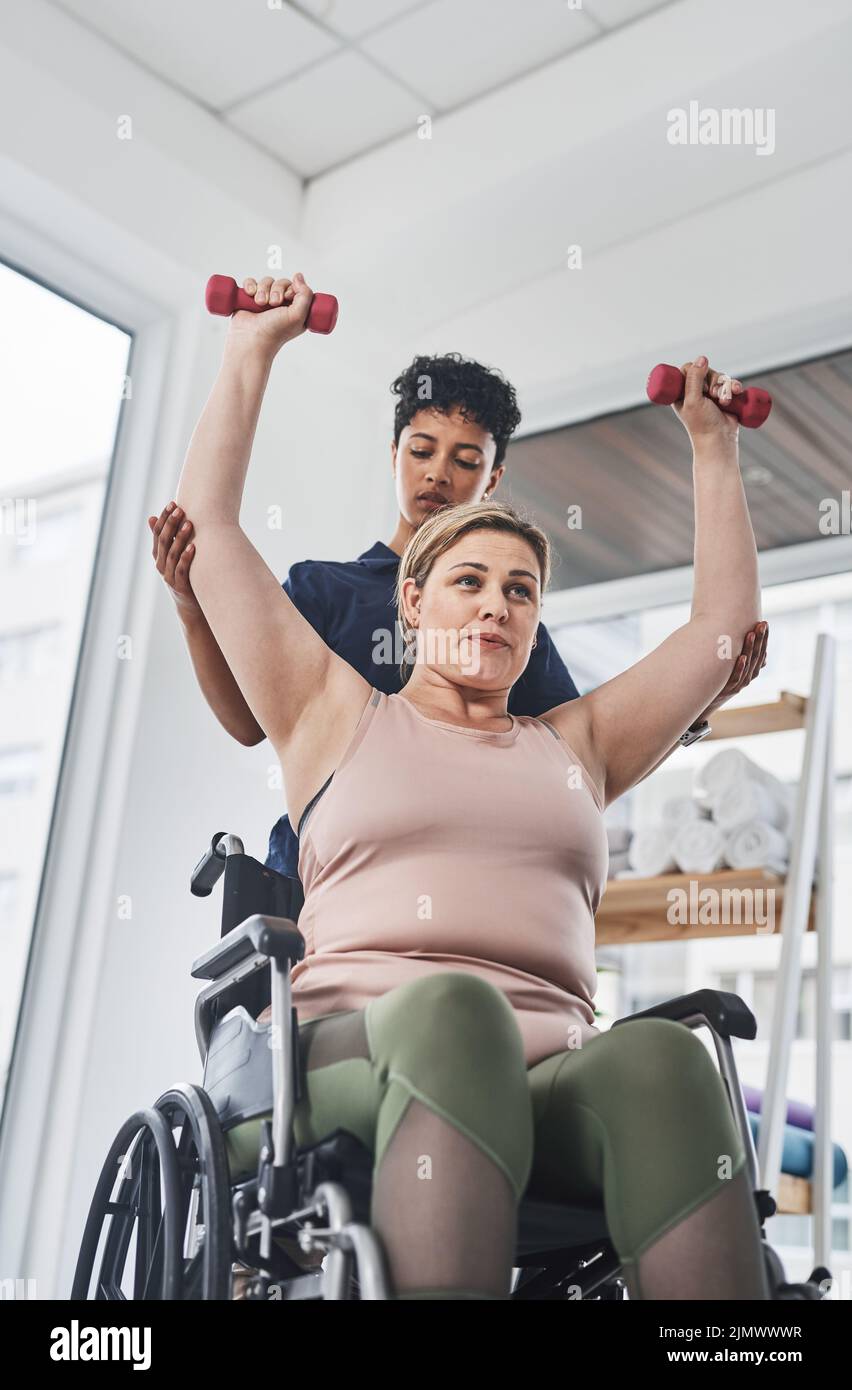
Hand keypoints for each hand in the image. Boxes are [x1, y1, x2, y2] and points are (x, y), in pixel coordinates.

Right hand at [148, 502, 199, 617]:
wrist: (189, 604)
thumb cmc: (183, 575)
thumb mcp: (172, 556)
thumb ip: (164, 538)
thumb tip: (151, 517)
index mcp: (158, 556)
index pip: (157, 533)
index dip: (164, 518)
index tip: (172, 504)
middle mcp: (160, 564)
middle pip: (163, 541)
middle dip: (171, 524)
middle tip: (180, 509)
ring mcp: (169, 576)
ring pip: (172, 554)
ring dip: (180, 537)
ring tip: (189, 524)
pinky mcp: (179, 586)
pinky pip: (181, 570)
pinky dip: (186, 557)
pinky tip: (193, 546)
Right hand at [226, 272, 313, 356]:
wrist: (251, 340)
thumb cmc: (275, 332)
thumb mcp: (298, 315)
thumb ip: (305, 295)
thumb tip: (299, 276)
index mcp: (295, 309)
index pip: (297, 287)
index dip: (292, 288)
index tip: (287, 298)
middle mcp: (280, 305)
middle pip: (282, 282)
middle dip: (277, 290)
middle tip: (273, 304)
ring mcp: (265, 301)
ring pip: (266, 281)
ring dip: (263, 290)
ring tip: (260, 303)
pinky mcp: (249, 299)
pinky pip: (251, 282)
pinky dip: (250, 286)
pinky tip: (250, 295)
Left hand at [673, 355, 743, 446]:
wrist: (720, 440)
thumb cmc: (702, 424)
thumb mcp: (693, 400)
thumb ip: (694, 379)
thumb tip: (702, 358)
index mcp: (681, 392)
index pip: (687, 369)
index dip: (695, 372)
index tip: (700, 386)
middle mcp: (695, 391)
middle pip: (705, 370)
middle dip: (712, 380)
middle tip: (712, 395)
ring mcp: (710, 394)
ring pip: (719, 376)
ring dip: (724, 386)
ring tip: (724, 401)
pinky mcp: (725, 396)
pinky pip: (730, 383)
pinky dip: (734, 386)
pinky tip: (737, 392)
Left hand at [696, 621, 768, 723]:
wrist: (707, 703)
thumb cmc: (720, 682)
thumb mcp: (733, 670)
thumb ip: (743, 659)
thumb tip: (755, 649)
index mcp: (750, 672)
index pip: (761, 652)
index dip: (764, 639)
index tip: (764, 624)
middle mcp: (747, 677)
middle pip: (756, 657)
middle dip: (760, 640)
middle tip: (762, 624)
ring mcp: (738, 684)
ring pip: (748, 665)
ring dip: (750, 649)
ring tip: (751, 634)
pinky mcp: (728, 689)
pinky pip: (736, 678)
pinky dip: (740, 668)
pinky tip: (742, 657)